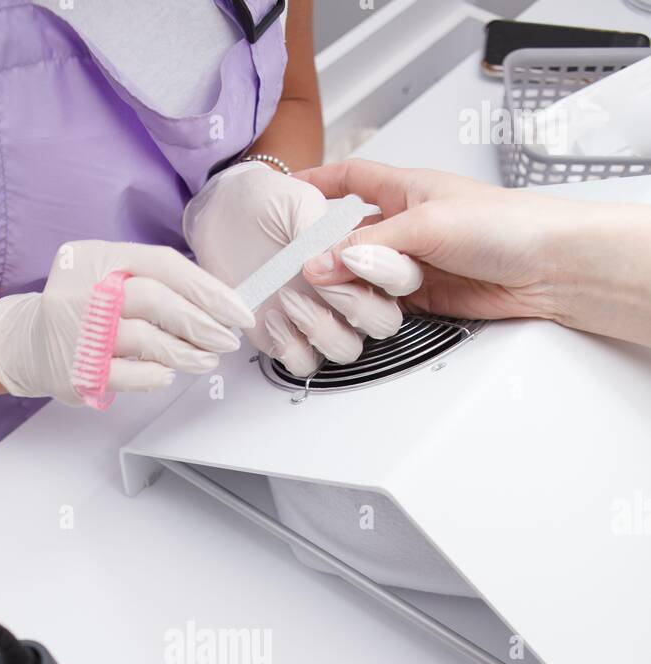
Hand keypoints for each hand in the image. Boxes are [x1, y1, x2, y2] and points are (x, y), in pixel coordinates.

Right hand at [0, 240, 254, 404]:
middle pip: (157, 301)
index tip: (236, 310)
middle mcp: (85, 291)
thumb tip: (215, 302)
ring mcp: (79, 332)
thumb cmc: (81, 308)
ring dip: (187, 353)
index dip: (207, 289)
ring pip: (146, 340)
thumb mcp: (107, 274)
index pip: (163, 265)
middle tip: (228, 339)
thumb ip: (152, 280)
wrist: (28, 343)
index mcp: (98, 258)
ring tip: (207, 359)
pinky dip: (156, 375)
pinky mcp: (78, 371)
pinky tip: (168, 373)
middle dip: (202, 323)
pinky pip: (129, 375)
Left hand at [184, 162, 420, 376]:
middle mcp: (350, 293)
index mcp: (365, 258)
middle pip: (384, 323)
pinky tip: (272, 318)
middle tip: (323, 282)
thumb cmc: (265, 203)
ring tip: (289, 298)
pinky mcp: (289, 340)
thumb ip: (322, 227)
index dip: (388, 273)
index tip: (353, 257)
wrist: (223, 218)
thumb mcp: (297, 200)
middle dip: (357, 305)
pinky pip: (305, 363)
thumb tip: (337, 254)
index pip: (402, 278)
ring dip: (323, 329)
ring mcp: (321, 320)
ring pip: (348, 350)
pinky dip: (291, 347)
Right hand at [299, 161, 576, 323]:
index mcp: (407, 189)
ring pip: (364, 276)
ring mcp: (414, 263)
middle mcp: (407, 225)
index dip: (318, 181)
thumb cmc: (505, 224)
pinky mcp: (424, 297)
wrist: (547, 267)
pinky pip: (383, 304)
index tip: (287, 192)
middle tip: (301, 270)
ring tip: (339, 295)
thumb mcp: (424, 224)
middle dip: (327, 253)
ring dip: (351, 287)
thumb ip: (368, 246)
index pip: (351, 178)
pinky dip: (370, 310)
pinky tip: (363, 313)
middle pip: (350, 237)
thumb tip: (321, 263)